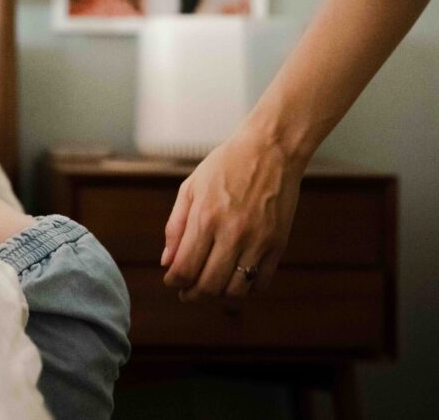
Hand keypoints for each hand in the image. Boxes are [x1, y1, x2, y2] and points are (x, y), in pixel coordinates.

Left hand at [161, 128, 304, 299]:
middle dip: (193, 294)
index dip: (174, 282)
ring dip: (218, 295)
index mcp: (205, 218)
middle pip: (209, 285)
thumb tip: (166, 262)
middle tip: (187, 293)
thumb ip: (176, 227)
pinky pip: (262, 282)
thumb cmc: (225, 166)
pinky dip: (246, 289)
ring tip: (210, 287)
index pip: (184, 268)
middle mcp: (232, 233)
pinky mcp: (278, 244)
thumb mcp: (190, 189)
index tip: (172, 281)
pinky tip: (235, 279)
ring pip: (236, 290)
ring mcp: (258, 241)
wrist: (270, 149)